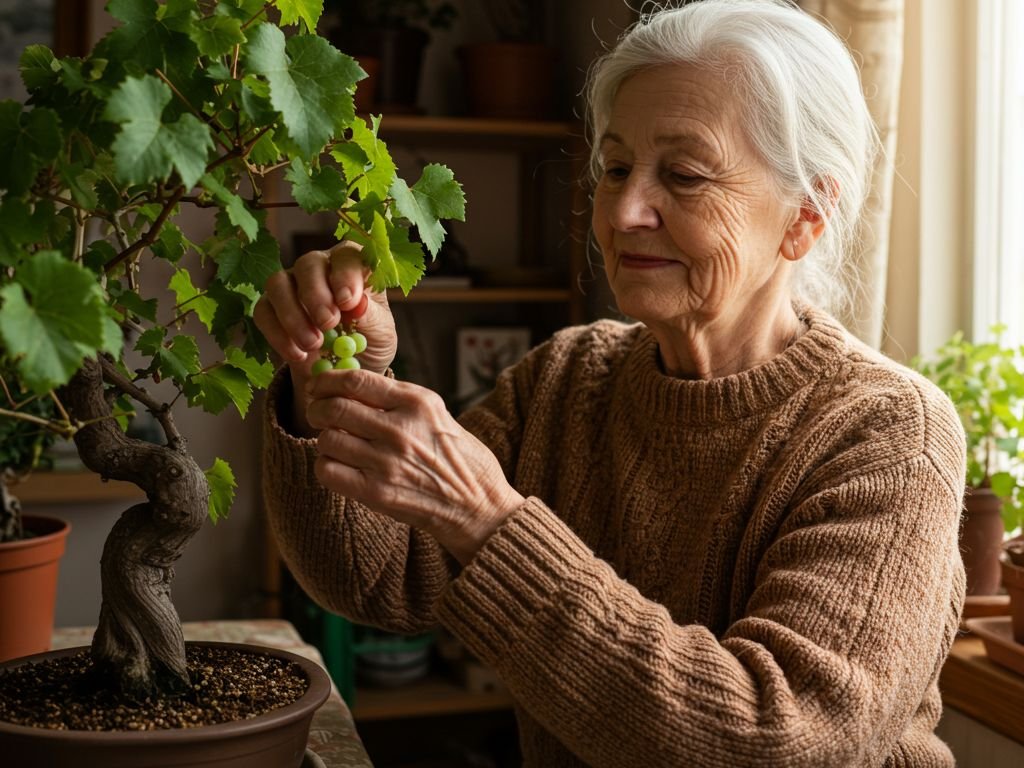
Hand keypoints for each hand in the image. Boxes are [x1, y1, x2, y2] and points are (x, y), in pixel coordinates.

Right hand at [254, 242, 396, 434]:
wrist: (344, 372)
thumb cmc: (368, 342)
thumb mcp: (380, 333)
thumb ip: (371, 316)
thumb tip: (357, 304)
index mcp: (352, 266)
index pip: (347, 256)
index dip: (346, 275)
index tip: (348, 302)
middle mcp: (320, 268)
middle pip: (309, 264)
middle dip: (316, 294)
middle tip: (328, 323)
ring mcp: (291, 285)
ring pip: (278, 283)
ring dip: (293, 314)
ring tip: (313, 344)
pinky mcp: (269, 308)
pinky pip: (263, 312)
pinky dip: (278, 334)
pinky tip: (298, 355)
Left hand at [306, 369, 525, 564]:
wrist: (479, 507)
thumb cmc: (460, 459)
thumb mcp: (437, 414)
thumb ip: (398, 400)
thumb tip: (352, 386)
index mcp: (417, 402)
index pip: (355, 380)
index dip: (326, 380)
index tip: (318, 385)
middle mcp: (401, 429)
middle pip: (334, 408)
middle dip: (317, 408)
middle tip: (318, 413)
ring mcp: (387, 462)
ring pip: (327, 439)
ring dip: (325, 440)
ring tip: (338, 444)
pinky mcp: (377, 493)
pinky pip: (329, 471)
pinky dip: (328, 466)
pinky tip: (341, 466)